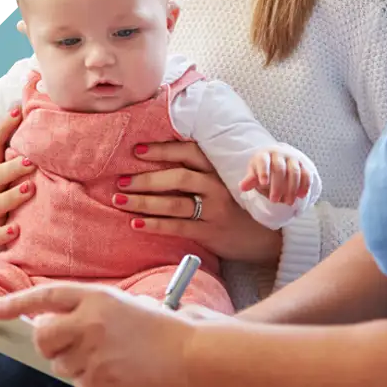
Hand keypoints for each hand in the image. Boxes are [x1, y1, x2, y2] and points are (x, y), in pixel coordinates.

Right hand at [0, 106, 34, 256]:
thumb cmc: (9, 197)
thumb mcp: (12, 176)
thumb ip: (24, 155)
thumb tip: (43, 121)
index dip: (3, 128)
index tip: (17, 111)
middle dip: (12, 167)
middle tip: (31, 161)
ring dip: (13, 196)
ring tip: (30, 189)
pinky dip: (6, 232)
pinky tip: (17, 229)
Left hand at [0, 282, 194, 386]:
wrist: (184, 353)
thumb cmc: (155, 326)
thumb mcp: (120, 304)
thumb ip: (84, 310)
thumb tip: (46, 323)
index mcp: (96, 297)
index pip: (47, 297)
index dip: (18, 303)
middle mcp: (90, 323)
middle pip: (43, 337)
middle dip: (46, 342)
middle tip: (62, 343)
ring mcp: (93, 353)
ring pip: (59, 364)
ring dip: (73, 362)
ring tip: (106, 355)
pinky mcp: (98, 381)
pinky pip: (78, 382)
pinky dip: (91, 379)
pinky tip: (115, 369)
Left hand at [115, 140, 281, 264]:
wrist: (266, 237)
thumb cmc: (240, 207)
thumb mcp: (226, 182)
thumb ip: (202, 173)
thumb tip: (162, 165)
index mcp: (219, 170)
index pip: (189, 152)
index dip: (163, 150)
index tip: (137, 150)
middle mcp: (217, 187)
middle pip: (178, 177)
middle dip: (146, 178)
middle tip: (121, 180)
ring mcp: (214, 210)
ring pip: (174, 203)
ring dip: (144, 201)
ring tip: (120, 200)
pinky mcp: (210, 232)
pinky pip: (178, 227)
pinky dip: (155, 225)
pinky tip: (136, 223)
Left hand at [240, 148, 311, 205]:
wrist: (279, 158)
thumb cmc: (264, 168)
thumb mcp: (255, 173)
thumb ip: (250, 180)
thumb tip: (242, 187)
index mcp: (265, 155)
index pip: (263, 161)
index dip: (263, 171)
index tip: (263, 183)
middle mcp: (280, 154)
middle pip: (279, 168)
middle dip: (277, 186)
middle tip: (274, 201)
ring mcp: (293, 158)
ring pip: (294, 172)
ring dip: (292, 188)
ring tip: (288, 202)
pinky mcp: (303, 164)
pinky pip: (306, 174)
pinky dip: (305, 185)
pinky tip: (301, 196)